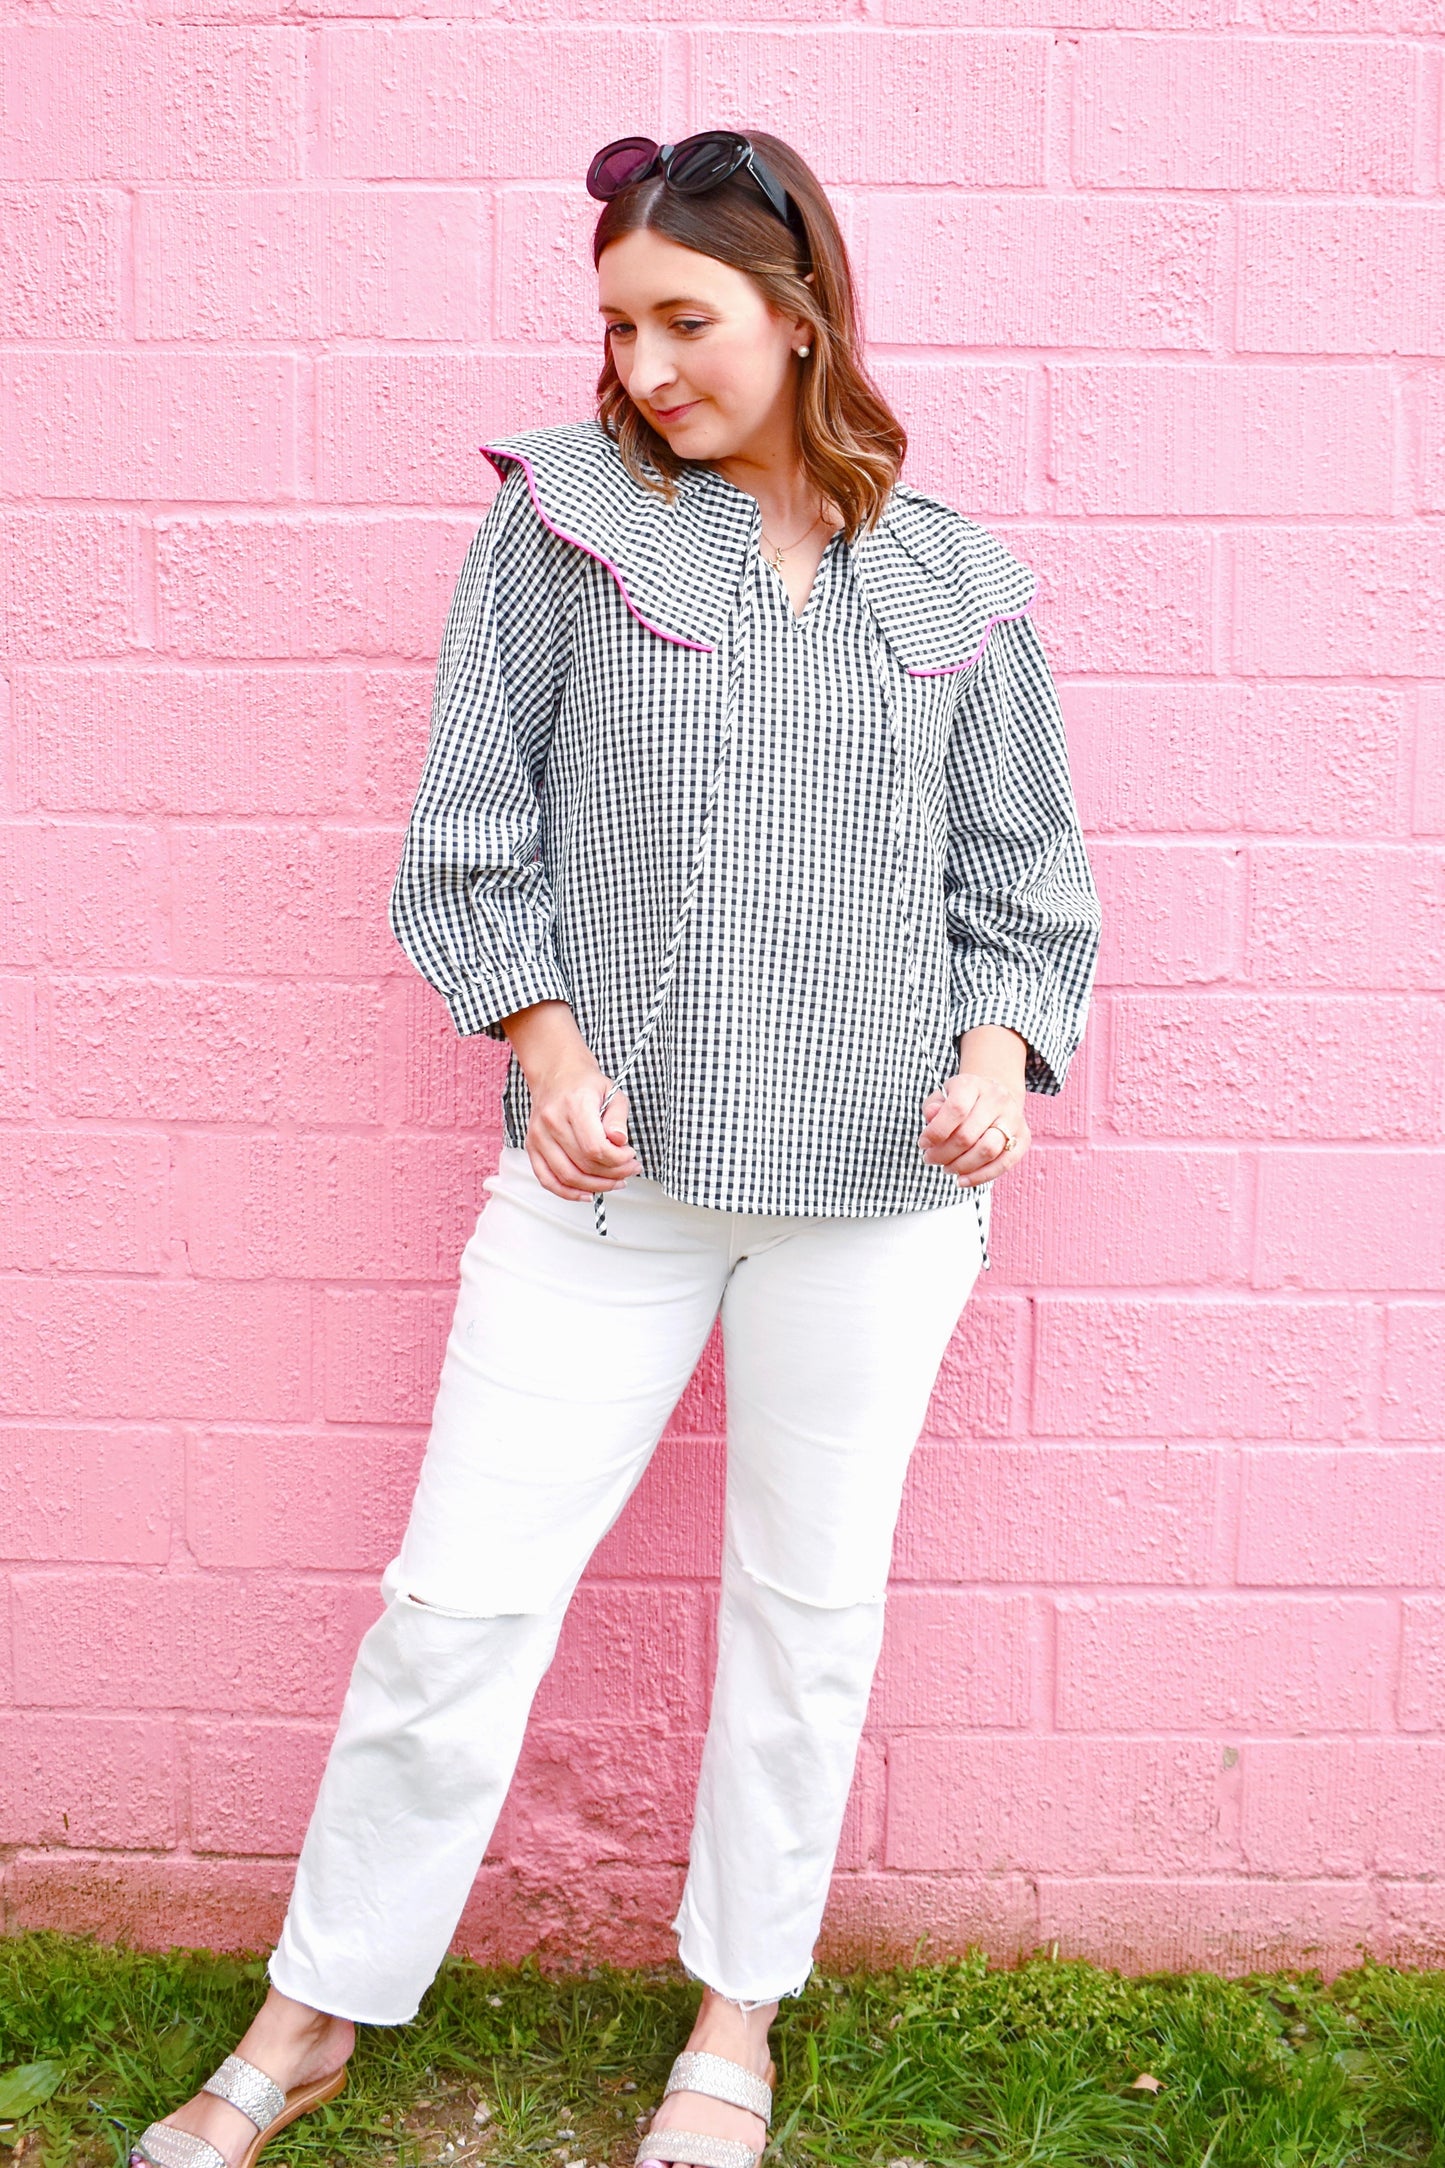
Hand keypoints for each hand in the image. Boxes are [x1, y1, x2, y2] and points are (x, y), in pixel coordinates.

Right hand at [525, 1062, 641, 1201]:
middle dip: (613, 1173)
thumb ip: (618, 1118)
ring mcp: (538, 1136)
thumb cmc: (585, 1084)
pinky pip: (547, 1179)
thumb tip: (620, 1142)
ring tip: (615, 1181)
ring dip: (596, 1186)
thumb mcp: (612, 1093)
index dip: (617, 1160)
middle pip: (584, 1164)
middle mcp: (552, 1121)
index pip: (595, 1147)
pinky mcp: (532, 1147)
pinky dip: (568, 1192)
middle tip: (629, 1170)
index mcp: (574, 1104)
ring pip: (568, 1176)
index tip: (630, 1156)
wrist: (556, 1074)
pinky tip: (587, 1194)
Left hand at [918, 1069, 1028, 1187]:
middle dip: (943, 1154)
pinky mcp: (1023, 1138)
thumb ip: (933, 1106)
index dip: (936, 1132)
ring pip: (987, 1150)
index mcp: (973, 1085)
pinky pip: (1004, 1164)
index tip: (923, 1144)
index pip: (955, 1109)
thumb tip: (931, 1116)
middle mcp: (997, 1099)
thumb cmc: (963, 1101)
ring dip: (961, 1166)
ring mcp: (1013, 1118)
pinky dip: (981, 1177)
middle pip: (968, 1135)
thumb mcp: (943, 1097)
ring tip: (947, 1168)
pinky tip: (962, 1181)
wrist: (995, 1097)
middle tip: (930, 1159)